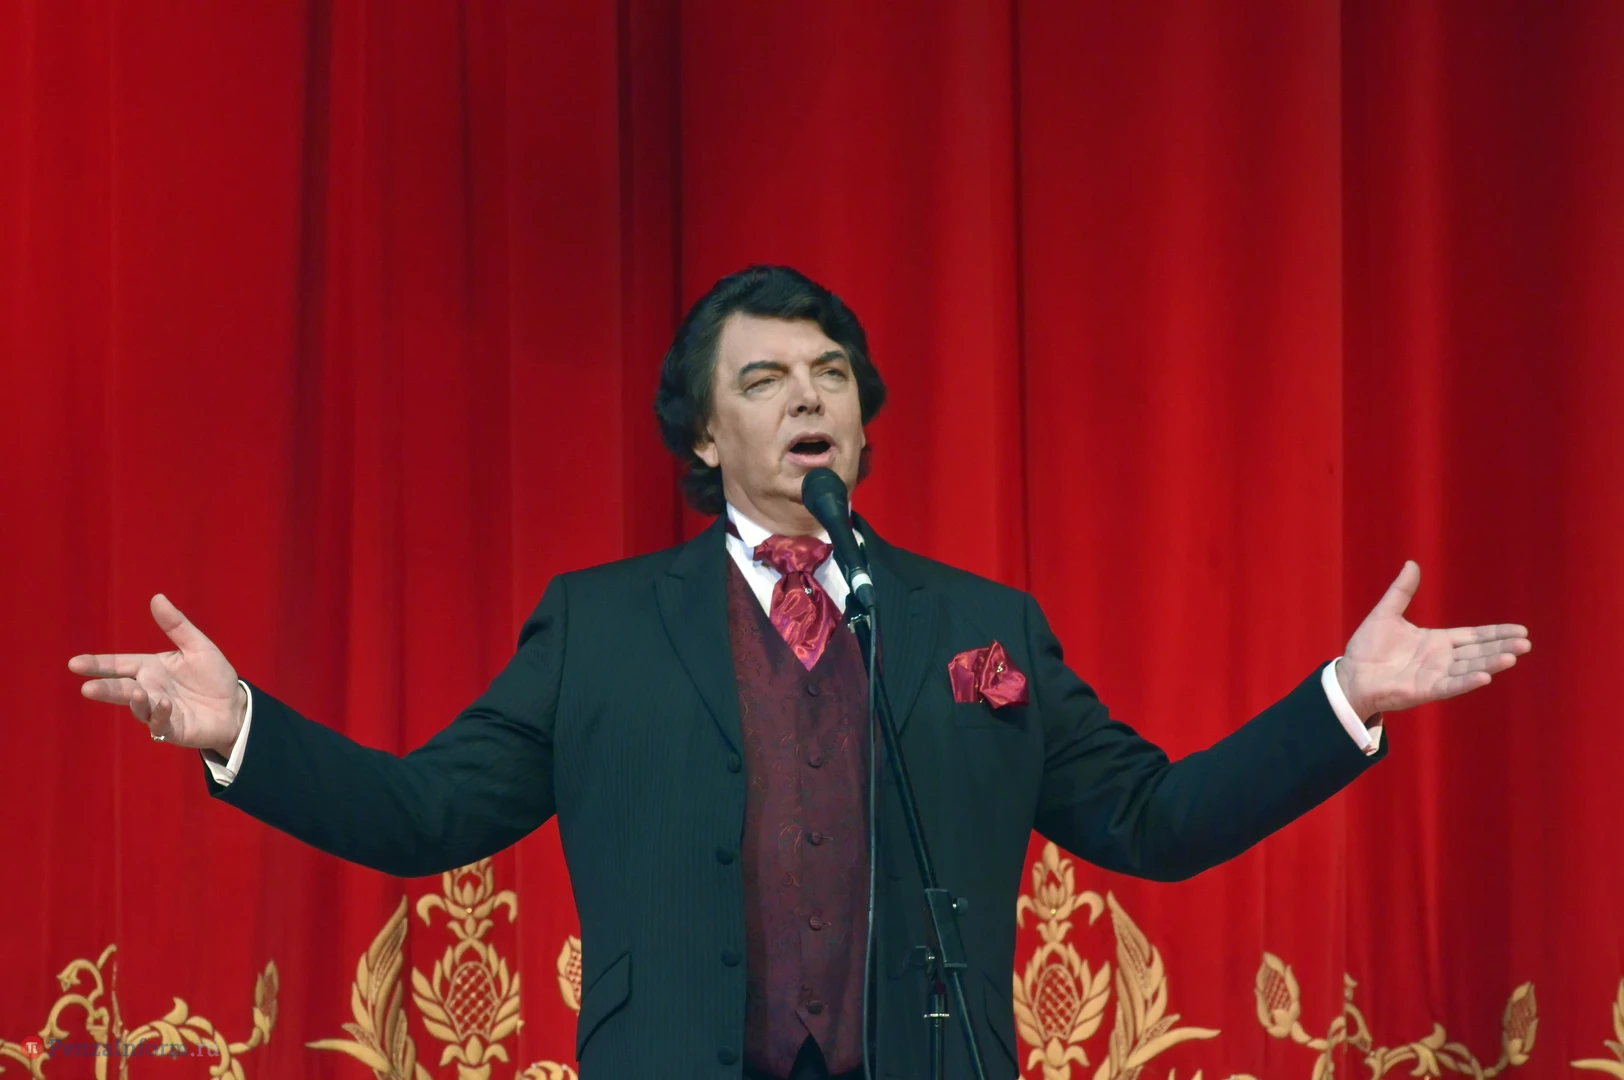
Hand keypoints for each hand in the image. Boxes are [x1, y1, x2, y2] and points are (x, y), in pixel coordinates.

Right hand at [67, 594, 247, 756]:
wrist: (236, 707)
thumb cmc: (214, 676)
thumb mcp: (198, 647)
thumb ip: (177, 626)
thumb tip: (157, 598)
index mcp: (151, 668)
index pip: (119, 665)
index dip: (97, 664)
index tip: (75, 663)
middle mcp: (149, 689)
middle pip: (120, 689)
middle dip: (104, 689)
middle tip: (88, 688)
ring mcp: (158, 711)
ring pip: (138, 707)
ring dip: (135, 701)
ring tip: (135, 692)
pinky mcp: (171, 729)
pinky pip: (159, 723)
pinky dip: (159, 714)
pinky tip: (164, 704)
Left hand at [1337, 561, 1530, 720]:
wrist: (1350, 674)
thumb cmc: (1367, 647)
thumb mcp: (1386, 613)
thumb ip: (1401, 591)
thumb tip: (1411, 563)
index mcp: (1437, 641)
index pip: (1473, 636)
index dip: (1496, 633)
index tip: (1521, 630)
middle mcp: (1441, 659)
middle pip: (1478, 652)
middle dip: (1502, 647)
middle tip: (1526, 643)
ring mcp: (1436, 676)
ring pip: (1470, 668)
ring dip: (1491, 663)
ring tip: (1513, 656)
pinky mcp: (1426, 690)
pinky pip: (1451, 685)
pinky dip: (1468, 681)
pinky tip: (1486, 676)